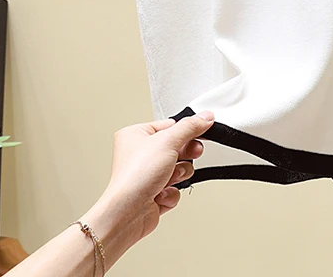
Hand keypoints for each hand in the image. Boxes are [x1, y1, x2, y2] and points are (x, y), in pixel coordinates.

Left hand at [81, 111, 214, 253]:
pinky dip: (171, 192)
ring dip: (178, 174)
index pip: (169, 125)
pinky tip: (161, 193)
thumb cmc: (135, 176)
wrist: (127, 214)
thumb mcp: (168, 142)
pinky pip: (174, 188)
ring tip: (170, 177)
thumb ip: (190, 127)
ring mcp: (147, 175)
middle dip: (185, 154)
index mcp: (136, 135)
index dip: (186, 130)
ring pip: (178, 168)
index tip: (201, 131)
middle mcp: (139, 154)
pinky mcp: (153, 194)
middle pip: (176, 147)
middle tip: (193, 153)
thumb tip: (205, 117)